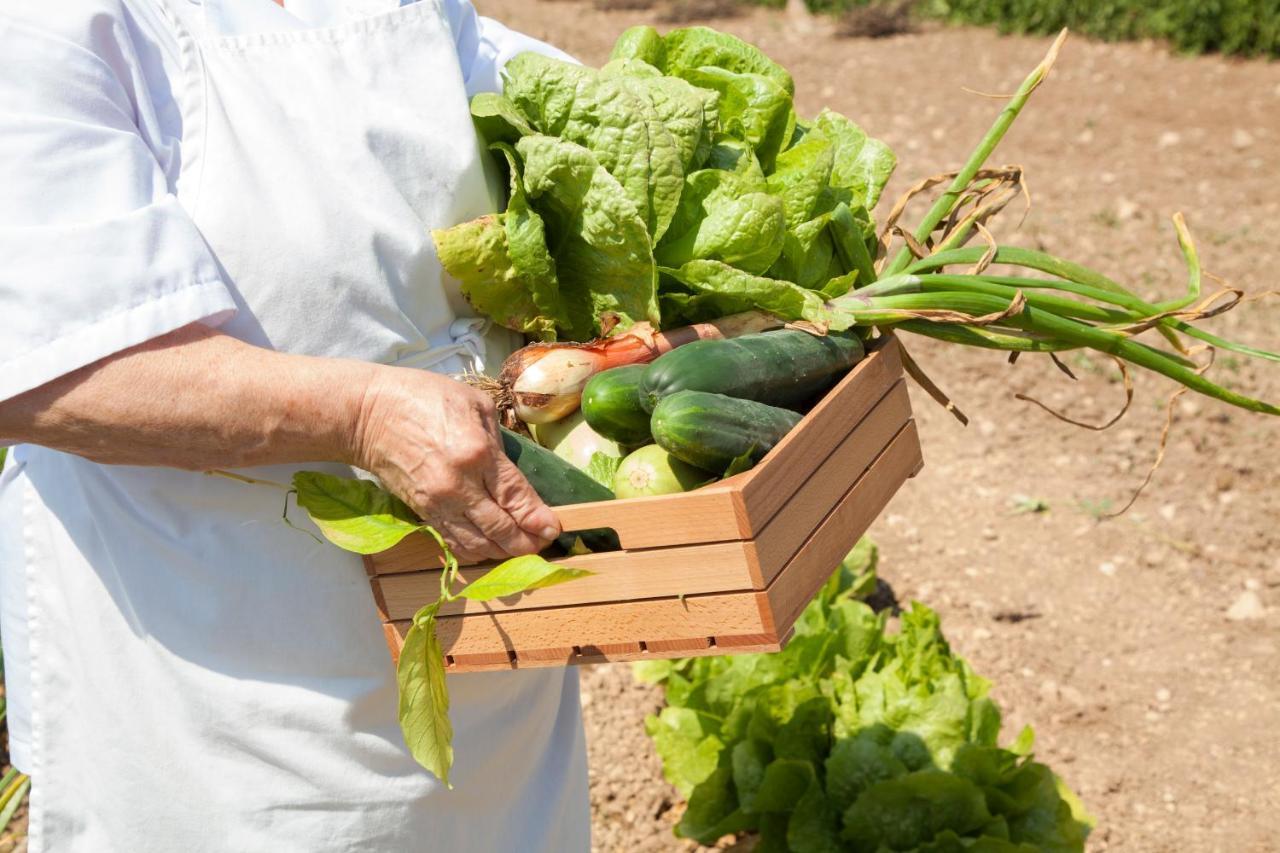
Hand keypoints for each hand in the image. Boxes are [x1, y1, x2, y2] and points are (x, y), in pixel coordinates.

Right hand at [349, 367, 559, 563]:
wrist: (368, 414)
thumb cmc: (422, 397)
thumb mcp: (473, 404)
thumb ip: (498, 440)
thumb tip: (512, 469)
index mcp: (477, 453)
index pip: (515, 497)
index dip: (537, 519)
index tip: (554, 529)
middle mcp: (459, 485)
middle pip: (501, 529)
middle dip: (527, 542)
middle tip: (544, 545)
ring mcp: (438, 503)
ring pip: (478, 543)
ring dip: (503, 551)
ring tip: (521, 549)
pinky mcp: (422, 512)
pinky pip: (454, 542)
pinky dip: (476, 550)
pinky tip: (490, 548)